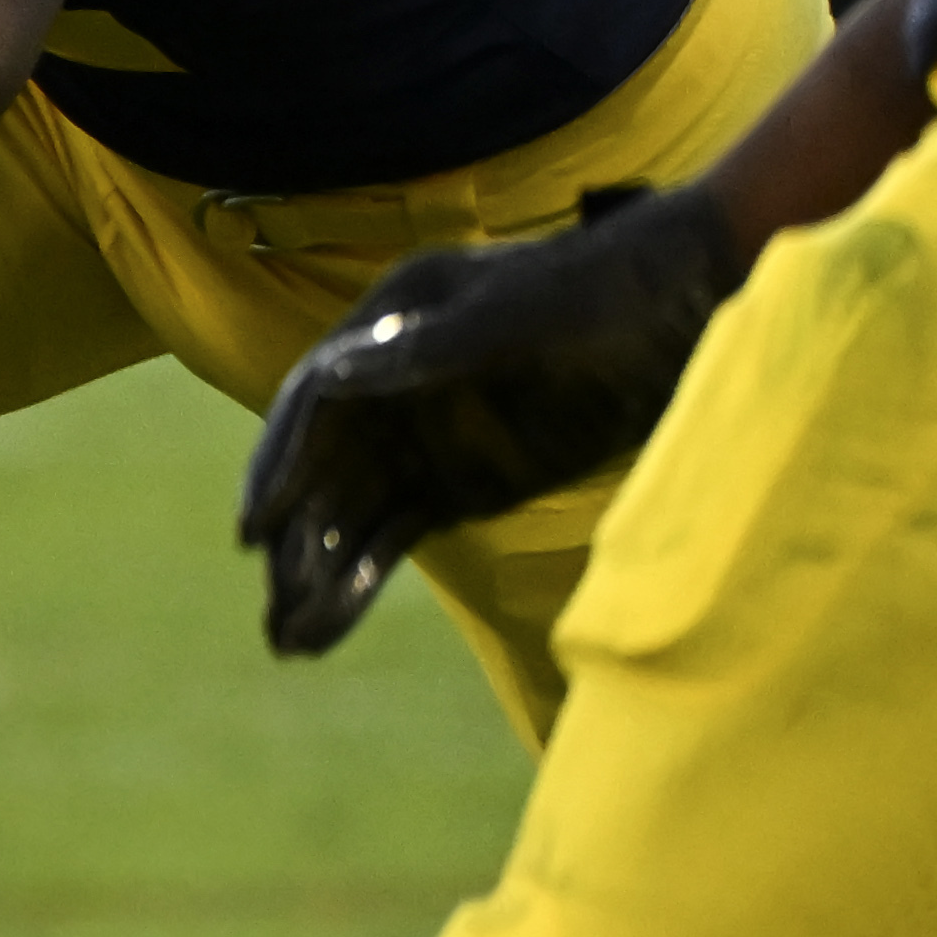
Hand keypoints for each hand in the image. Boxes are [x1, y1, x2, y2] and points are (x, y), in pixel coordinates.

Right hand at [238, 184, 746, 658]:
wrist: (678, 316)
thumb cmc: (595, 293)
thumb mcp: (514, 313)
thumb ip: (424, 347)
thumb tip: (329, 377)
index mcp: (384, 324)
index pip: (314, 400)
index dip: (279, 462)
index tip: (257, 526)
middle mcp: (385, 386)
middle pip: (320, 469)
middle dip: (291, 539)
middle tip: (271, 606)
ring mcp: (419, 440)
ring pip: (347, 515)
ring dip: (314, 575)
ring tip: (285, 643)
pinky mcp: (455, 487)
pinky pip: (389, 540)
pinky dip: (355, 583)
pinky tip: (324, 631)